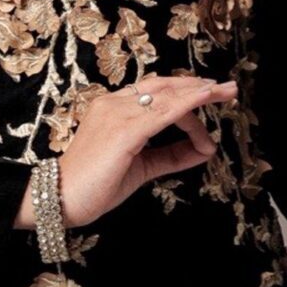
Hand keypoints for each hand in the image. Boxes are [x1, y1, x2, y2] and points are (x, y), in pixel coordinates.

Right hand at [14, 74, 229, 232]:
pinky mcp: (124, 130)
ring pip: (168, 97)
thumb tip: (204, 150)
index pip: (157, 93)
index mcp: (114, 108)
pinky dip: (188, 102)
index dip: (187, 95)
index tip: (212, 99)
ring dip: (201, 95)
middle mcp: (115, 103)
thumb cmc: (94, 186)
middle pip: (165, 87)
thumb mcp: (140, 167)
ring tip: (226, 95)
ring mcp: (118, 113)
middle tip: (228, 89)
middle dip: (199, 86)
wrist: (57, 200)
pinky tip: (207, 98)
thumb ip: (170, 156)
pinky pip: (163, 112)